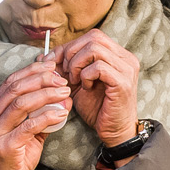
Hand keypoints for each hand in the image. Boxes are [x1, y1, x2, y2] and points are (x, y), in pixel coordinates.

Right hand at [0, 59, 70, 169]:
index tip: (52, 66)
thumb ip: (38, 115)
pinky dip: (47, 116)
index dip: (32, 71)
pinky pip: (28, 126)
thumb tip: (60, 97)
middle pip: (16, 88)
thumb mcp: (25, 133)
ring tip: (64, 92)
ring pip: (21, 103)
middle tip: (62, 79)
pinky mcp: (5, 147)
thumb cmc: (13, 160)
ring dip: (46, 94)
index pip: (10, 82)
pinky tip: (61, 112)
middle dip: (41, 79)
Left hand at [53, 28, 141, 148]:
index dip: (70, 46)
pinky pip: (98, 67)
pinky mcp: (123, 82)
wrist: (114, 132)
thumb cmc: (98, 109)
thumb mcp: (77, 84)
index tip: (55, 62)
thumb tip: (42, 55)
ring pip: (94, 48)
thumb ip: (64, 68)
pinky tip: (85, 88)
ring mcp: (126, 69)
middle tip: (65, 72)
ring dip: (77, 64)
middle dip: (72, 53)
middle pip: (93, 37)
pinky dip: (86, 75)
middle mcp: (126, 58)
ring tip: (75, 81)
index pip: (92, 36)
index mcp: (118, 55)